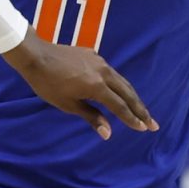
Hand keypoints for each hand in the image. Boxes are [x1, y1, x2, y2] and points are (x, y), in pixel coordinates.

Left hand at [1, 32, 155, 139]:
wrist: (36, 56)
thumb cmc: (48, 84)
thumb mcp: (68, 104)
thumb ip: (91, 116)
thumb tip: (108, 133)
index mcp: (97, 86)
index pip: (120, 106)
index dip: (132, 119)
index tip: (144, 129)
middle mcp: (104, 72)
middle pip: (128, 93)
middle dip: (141, 109)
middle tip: (152, 123)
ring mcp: (100, 61)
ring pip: (122, 81)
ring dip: (132, 96)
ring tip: (141, 109)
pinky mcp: (93, 55)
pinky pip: (110, 72)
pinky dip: (118, 84)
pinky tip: (119, 91)